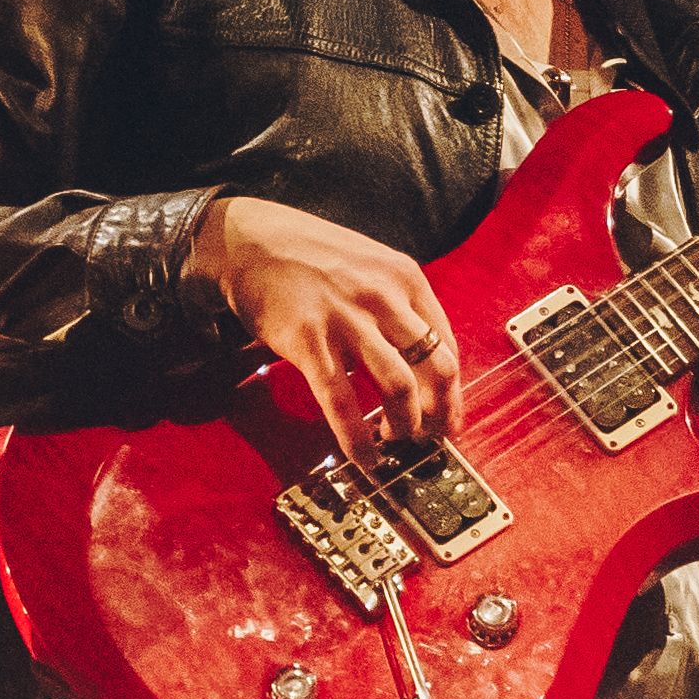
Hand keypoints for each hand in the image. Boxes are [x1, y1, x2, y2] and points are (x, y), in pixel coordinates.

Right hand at [203, 194, 456, 454]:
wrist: (246, 240)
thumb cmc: (308, 256)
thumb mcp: (369, 266)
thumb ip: (399, 306)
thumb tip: (419, 362)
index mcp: (406, 278)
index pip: (447, 344)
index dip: (453, 390)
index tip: (449, 415)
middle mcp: (384, 298)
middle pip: (437, 368)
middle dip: (440, 412)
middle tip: (432, 436)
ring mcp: (347, 320)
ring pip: (400, 387)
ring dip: (406, 425)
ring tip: (396, 440)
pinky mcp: (309, 342)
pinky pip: (342, 402)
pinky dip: (357, 439)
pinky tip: (364, 458)